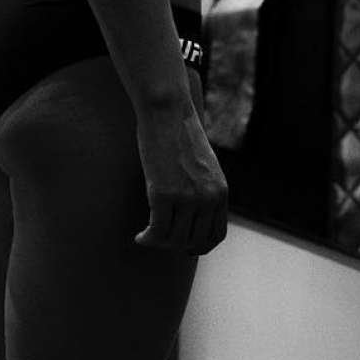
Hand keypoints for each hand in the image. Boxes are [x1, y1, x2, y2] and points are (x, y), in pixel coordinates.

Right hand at [133, 82, 228, 254]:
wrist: (168, 113)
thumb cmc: (179, 134)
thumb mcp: (202, 165)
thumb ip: (202, 188)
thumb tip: (191, 210)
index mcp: (220, 192)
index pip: (215, 235)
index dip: (198, 246)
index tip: (182, 246)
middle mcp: (208, 198)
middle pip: (193, 241)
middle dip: (173, 246)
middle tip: (158, 238)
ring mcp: (187, 198)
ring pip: (173, 240)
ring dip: (158, 243)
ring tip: (146, 237)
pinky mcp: (163, 194)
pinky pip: (157, 231)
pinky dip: (147, 239)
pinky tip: (140, 236)